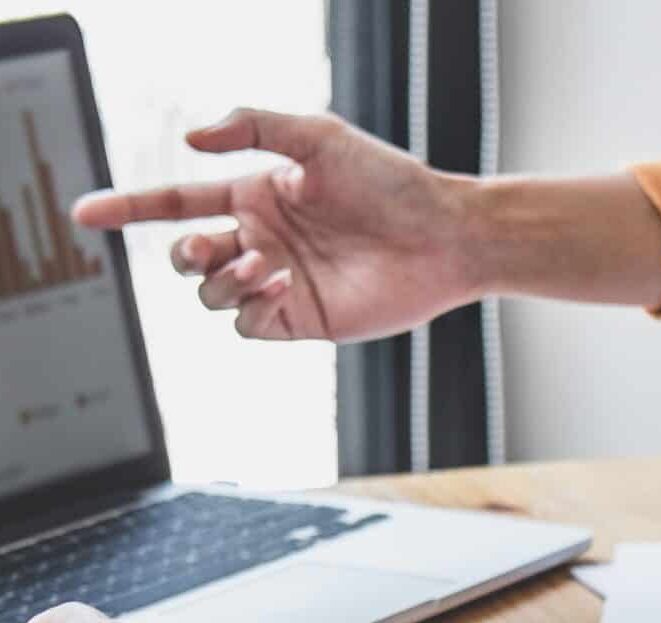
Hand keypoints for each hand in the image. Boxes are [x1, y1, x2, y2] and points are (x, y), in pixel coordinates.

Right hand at [73, 108, 476, 341]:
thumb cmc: (391, 182)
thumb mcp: (318, 137)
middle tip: (207, 247)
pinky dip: (249, 306)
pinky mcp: (303, 319)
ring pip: (212, 294)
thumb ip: (253, 127)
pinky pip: (247, 325)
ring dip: (223, 279)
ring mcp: (281, 283)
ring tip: (266, 263)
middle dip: (185, 253)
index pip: (179, 204)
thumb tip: (192, 138)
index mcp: (257, 196)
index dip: (129, 208)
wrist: (443, 236)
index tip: (85, 213)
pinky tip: (281, 284)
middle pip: (187, 256)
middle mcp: (263, 240)